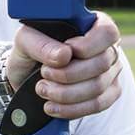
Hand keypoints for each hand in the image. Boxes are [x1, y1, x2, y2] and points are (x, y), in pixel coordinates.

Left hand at [6, 11, 122, 118]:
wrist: (25, 76)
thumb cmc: (30, 51)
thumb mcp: (25, 41)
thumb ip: (41, 44)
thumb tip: (64, 55)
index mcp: (92, 25)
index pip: (107, 32)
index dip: (87, 46)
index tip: (64, 54)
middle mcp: (107, 47)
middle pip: (102, 64)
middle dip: (68, 74)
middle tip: (44, 74)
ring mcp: (110, 72)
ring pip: (98, 87)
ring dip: (66, 93)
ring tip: (43, 90)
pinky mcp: (107, 94)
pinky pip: (98, 105)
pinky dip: (72, 109)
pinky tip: (52, 107)